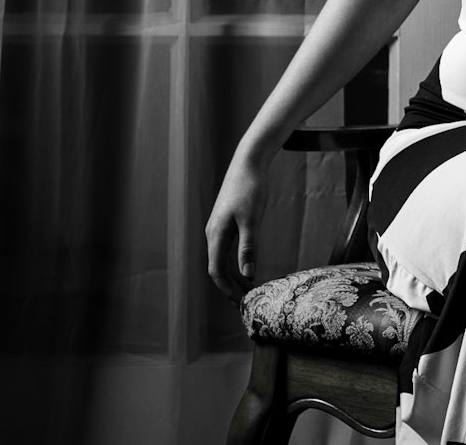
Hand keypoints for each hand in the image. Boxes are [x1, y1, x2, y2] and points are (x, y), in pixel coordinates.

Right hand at [205, 156, 268, 304]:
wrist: (247, 163)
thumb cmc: (250, 189)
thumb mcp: (252, 219)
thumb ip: (249, 247)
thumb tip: (248, 275)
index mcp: (216, 234)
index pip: (216, 270)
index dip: (227, 288)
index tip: (240, 302)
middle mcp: (213, 234)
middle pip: (218, 268)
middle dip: (231, 286)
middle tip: (246, 302)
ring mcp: (218, 228)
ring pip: (222, 259)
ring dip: (234, 276)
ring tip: (249, 290)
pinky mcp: (226, 223)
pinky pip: (227, 249)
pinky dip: (236, 262)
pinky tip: (248, 269)